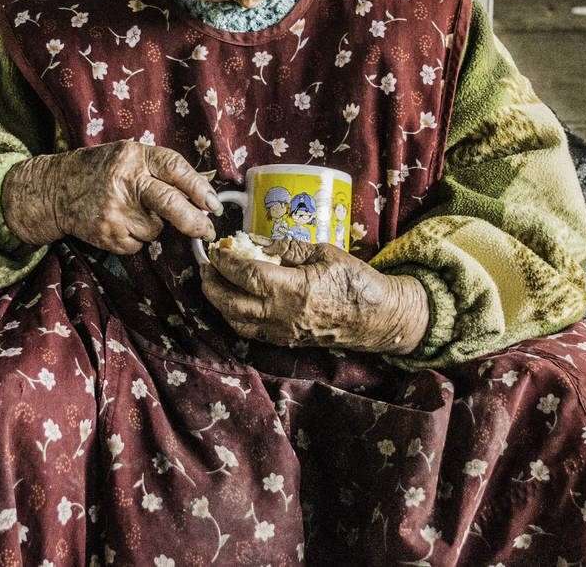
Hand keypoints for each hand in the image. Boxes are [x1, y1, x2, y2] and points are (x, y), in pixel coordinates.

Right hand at [1, 140, 220, 253]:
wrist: (56, 189)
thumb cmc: (102, 170)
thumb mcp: (130, 156)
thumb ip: (163, 169)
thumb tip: (204, 194)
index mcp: (134, 157)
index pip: (174, 168)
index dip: (199, 187)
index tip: (213, 204)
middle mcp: (125, 182)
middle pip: (170, 204)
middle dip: (194, 221)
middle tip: (208, 231)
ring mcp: (115, 211)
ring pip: (156, 229)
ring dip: (153, 225)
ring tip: (131, 210)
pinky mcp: (107, 234)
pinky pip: (139, 244)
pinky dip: (136, 238)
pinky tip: (120, 223)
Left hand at [201, 238, 428, 354]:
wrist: (378, 318)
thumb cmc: (356, 281)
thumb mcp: (324, 252)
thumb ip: (288, 248)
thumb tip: (257, 243)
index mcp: (295, 290)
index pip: (247, 276)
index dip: (226, 262)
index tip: (217, 249)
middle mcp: (284, 316)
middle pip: (232, 303)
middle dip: (212, 283)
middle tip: (206, 265)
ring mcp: (284, 333)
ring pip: (237, 321)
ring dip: (219, 301)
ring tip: (214, 281)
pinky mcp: (286, 341)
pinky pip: (250, 332)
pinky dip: (234, 316)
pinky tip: (233, 300)